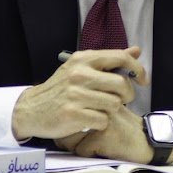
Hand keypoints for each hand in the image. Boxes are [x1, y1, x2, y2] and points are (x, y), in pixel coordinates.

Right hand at [12, 47, 146, 139]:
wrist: (30, 109)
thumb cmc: (61, 89)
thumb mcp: (82, 68)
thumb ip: (110, 60)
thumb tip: (136, 50)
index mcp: (83, 59)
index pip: (121, 57)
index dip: (138, 69)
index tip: (143, 80)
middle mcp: (79, 74)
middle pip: (122, 84)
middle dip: (126, 95)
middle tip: (118, 100)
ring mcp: (75, 94)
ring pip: (114, 104)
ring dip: (111, 110)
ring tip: (99, 109)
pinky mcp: (72, 114)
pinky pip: (103, 120)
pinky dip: (100, 123)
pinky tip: (89, 119)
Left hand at [67, 105, 154, 163]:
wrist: (147, 143)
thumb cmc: (123, 135)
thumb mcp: (104, 120)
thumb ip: (85, 117)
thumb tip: (60, 130)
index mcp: (98, 99)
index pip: (68, 115)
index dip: (72, 129)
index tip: (86, 131)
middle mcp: (98, 104)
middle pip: (66, 128)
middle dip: (73, 140)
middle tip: (94, 141)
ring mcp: (101, 117)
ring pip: (70, 140)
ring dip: (80, 147)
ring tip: (100, 145)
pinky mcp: (104, 132)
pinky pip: (82, 150)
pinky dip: (91, 154)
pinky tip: (106, 150)